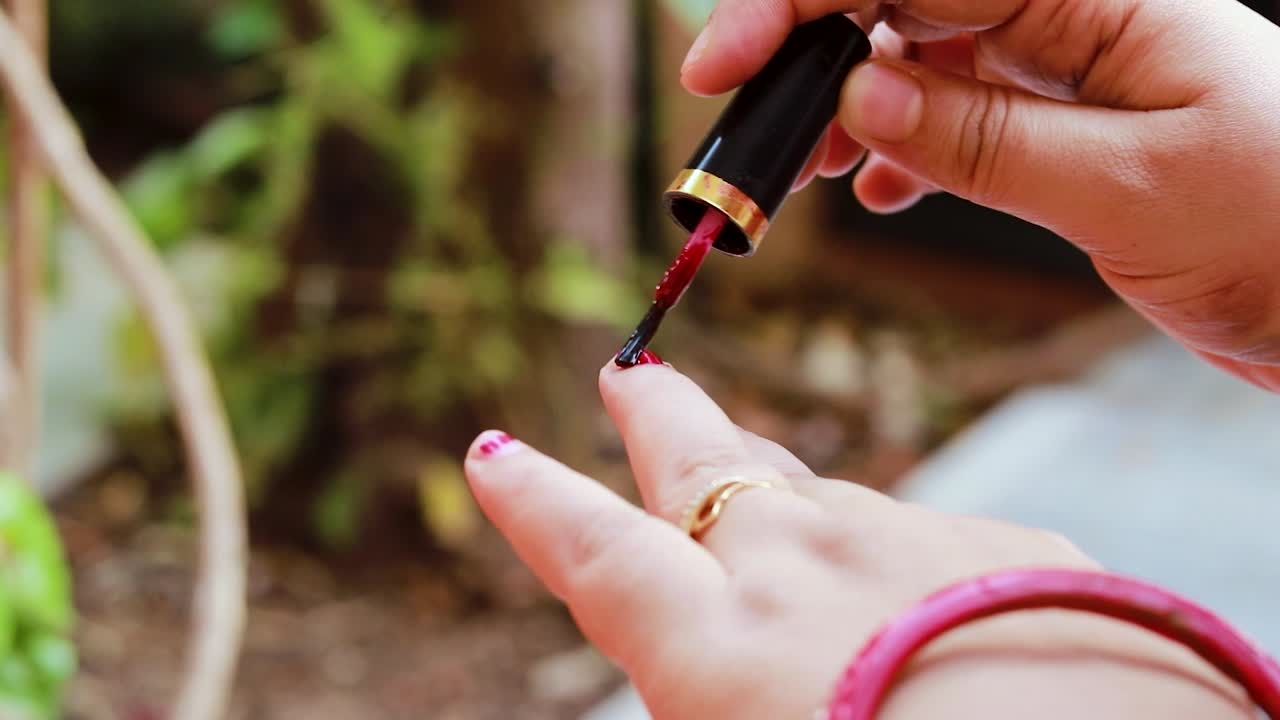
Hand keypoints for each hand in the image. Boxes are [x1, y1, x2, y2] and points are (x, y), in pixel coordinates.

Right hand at [465, 362, 1250, 718]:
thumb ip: (724, 692)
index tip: (496, 451)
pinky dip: (915, 574)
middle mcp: (801, 568)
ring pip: (822, 506)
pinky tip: (946, 621)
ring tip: (777, 520)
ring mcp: (907, 543)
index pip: (597, 554)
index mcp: (724, 646)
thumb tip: (724, 680)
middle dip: (656, 417)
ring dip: (787, 506)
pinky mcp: (1005, 549)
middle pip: (704, 466)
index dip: (535, 502)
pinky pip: (937, 553)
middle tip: (628, 375)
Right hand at [683, 0, 1279, 391]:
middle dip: (805, 53)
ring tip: (804, 177)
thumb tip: (854, 93)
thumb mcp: (1127, 190)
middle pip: (898, 0)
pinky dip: (895, 147)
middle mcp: (1074, 13)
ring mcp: (1062, 64)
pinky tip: (877, 189)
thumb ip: (984, 138)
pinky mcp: (1057, 120)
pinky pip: (948, 110)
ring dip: (840, 107)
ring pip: (912, 55)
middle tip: (747, 135)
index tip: (722, 64)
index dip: (802, 3)